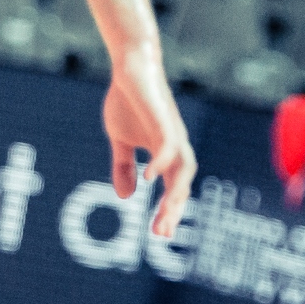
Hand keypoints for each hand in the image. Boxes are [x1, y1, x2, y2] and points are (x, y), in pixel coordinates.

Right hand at [103, 46, 195, 237]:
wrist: (131, 68)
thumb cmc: (129, 102)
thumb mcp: (121, 141)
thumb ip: (123, 167)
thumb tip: (127, 197)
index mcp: (166, 154)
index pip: (173, 189)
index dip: (168, 211)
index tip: (160, 235)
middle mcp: (175, 146)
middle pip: (182, 185)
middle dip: (173, 210)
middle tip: (162, 234)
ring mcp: (172, 133)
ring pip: (183, 170)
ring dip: (174, 193)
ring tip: (162, 213)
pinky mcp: (164, 119)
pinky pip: (168, 146)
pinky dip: (161, 163)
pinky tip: (149, 179)